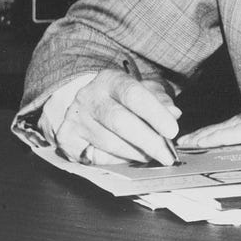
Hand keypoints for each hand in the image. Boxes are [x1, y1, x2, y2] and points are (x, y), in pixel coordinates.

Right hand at [53, 69, 180, 166]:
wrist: (84, 103)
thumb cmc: (120, 98)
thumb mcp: (141, 90)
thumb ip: (159, 100)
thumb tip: (173, 113)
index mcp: (110, 79)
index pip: (133, 95)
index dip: (154, 114)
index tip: (172, 130)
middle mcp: (89, 96)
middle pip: (120, 121)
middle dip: (148, 141)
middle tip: (167, 155)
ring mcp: (76, 118)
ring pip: (109, 143)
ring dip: (135, 154)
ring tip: (151, 156)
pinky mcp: (67, 139)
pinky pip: (96, 157)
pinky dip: (116, 161)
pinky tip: (128, 158)